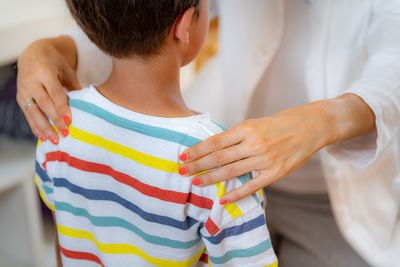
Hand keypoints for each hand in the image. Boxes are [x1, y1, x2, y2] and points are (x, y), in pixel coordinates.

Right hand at [16, 36, 79, 142]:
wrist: (34, 54)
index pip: (54, 93)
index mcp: (44, 71)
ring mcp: (23, 90)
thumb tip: (86, 107)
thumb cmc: (56, 64)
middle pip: (43, 104)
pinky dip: (35, 127)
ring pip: (32, 112)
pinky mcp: (20, 98)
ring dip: (43, 128)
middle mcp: (31, 81)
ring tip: (54, 140)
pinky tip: (43, 137)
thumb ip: (75, 88)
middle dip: (54, 120)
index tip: (69, 122)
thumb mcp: (68, 71)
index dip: (61, 108)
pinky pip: (27, 115)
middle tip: (65, 134)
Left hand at [179, 94, 374, 203]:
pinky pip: (252, 186)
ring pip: (231, 172)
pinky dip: (236, 194)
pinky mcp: (276, 173)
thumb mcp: (256, 122)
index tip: (184, 155)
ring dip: (211, 178)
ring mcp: (265, 159)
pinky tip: (222, 199)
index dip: (197, 150)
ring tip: (195, 182)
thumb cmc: (281, 122)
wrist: (312, 126)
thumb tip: (215, 148)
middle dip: (198, 165)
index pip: (216, 141)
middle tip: (182, 170)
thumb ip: (237, 136)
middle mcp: (254, 144)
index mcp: (247, 128)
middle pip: (219, 157)